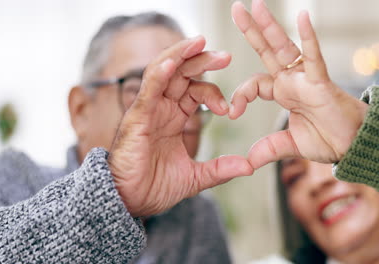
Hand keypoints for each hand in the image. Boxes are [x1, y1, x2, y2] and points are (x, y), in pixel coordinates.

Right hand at [108, 36, 253, 216]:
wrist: (129, 202)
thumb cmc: (155, 187)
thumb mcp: (195, 177)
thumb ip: (220, 169)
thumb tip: (249, 167)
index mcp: (175, 117)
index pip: (195, 90)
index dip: (214, 92)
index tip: (229, 109)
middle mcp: (162, 108)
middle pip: (182, 73)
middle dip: (203, 61)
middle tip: (226, 56)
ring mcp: (148, 110)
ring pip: (163, 71)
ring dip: (181, 55)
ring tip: (200, 42)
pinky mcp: (137, 118)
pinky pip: (147, 91)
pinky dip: (158, 75)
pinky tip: (171, 64)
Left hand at [230, 0, 367, 167]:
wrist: (353, 147)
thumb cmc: (328, 140)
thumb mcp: (291, 146)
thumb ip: (268, 149)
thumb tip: (247, 162)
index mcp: (284, 93)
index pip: (254, 84)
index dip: (240, 95)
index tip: (232, 113)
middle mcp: (292, 81)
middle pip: (267, 51)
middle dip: (251, 30)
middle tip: (236, 8)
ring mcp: (306, 80)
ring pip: (285, 48)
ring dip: (270, 27)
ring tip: (256, 5)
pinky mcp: (322, 83)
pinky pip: (314, 58)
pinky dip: (309, 39)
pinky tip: (302, 17)